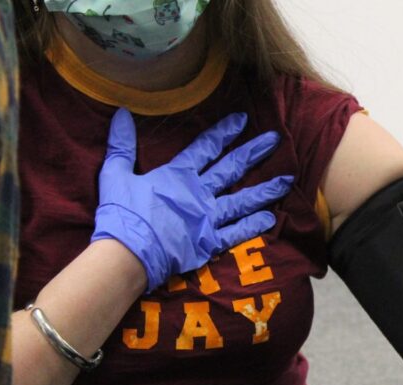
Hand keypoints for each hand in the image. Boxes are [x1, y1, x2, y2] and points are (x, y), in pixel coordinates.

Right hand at [92, 108, 292, 290]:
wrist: (127, 253)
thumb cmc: (121, 215)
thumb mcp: (115, 174)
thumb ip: (121, 145)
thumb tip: (122, 113)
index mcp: (177, 175)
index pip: (205, 147)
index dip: (224, 132)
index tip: (242, 119)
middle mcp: (199, 193)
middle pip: (232, 168)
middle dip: (254, 152)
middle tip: (275, 140)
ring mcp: (208, 218)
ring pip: (243, 200)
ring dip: (266, 190)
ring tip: (287, 180)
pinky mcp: (210, 242)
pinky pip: (237, 232)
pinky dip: (254, 225)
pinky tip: (271, 218)